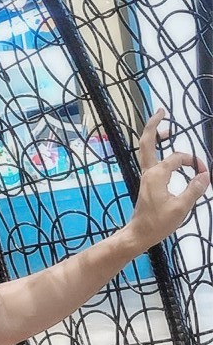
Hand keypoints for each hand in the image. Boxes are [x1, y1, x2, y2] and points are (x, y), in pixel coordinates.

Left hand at [125, 109, 209, 250]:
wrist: (140, 232)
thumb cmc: (159, 221)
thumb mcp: (181, 207)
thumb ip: (194, 189)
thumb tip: (205, 175)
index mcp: (156, 174)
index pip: (178, 158)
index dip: (194, 162)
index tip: (206, 174)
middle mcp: (148, 171)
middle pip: (147, 142)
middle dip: (154, 126)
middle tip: (161, 112)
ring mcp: (146, 175)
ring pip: (146, 149)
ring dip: (154, 136)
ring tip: (167, 128)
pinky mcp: (147, 182)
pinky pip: (151, 160)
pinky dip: (157, 150)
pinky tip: (165, 151)